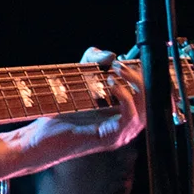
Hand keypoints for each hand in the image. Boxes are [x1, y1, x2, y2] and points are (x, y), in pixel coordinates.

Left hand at [0, 46, 144, 176]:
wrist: (40, 138)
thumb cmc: (60, 112)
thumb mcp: (79, 79)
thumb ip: (93, 61)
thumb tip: (111, 54)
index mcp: (124, 115)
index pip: (151, 97)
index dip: (147, 77)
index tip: (131, 61)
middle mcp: (126, 127)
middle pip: (154, 102)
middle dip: (142, 78)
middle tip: (122, 64)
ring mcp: (121, 135)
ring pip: (146, 110)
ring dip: (135, 85)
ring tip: (117, 70)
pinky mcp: (110, 138)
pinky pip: (130, 118)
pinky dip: (125, 98)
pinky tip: (111, 84)